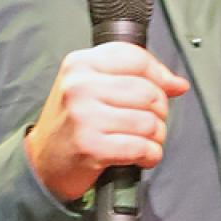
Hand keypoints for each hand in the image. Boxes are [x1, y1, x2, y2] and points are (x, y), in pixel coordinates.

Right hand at [23, 42, 190, 202]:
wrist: (42, 162)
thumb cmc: (74, 123)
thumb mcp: (93, 88)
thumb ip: (134, 78)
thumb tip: (178, 84)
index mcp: (80, 64)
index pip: (137, 58)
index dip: (161, 75)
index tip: (170, 88)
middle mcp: (80, 86)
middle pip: (148, 92)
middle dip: (160, 111)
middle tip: (149, 122)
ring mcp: (84, 116)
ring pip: (149, 121)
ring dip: (156, 137)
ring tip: (143, 140)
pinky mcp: (91, 146)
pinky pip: (141, 147)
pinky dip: (150, 155)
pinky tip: (141, 156)